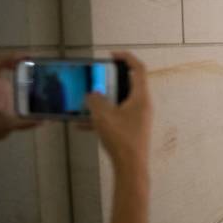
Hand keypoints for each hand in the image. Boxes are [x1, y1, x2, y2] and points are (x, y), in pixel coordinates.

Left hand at [0, 53, 38, 151]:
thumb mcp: (7, 127)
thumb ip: (25, 123)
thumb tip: (45, 121)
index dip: (8, 58)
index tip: (26, 58)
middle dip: (11, 55)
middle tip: (30, 58)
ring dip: (13, 59)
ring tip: (31, 61)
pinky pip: (2, 70)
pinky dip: (14, 66)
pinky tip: (27, 69)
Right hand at [86, 52, 151, 169]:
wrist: (131, 167)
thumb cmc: (120, 137)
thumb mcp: (102, 115)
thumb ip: (95, 100)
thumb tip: (92, 94)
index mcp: (141, 97)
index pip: (138, 69)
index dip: (126, 58)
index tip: (111, 55)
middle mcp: (142, 105)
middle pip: (128, 85)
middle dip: (110, 80)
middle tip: (95, 78)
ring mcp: (138, 119)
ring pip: (119, 103)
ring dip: (102, 100)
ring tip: (84, 100)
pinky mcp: (132, 130)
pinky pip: (115, 118)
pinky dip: (101, 118)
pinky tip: (80, 125)